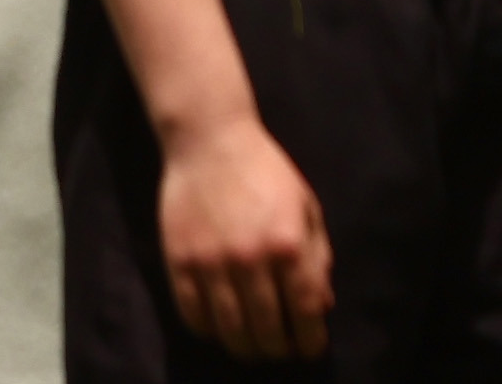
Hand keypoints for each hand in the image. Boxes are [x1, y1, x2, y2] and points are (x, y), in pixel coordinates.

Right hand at [155, 109, 333, 360]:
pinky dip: (207, 331)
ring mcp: (211, 265)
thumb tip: (322, 303)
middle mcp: (251, 260)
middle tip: (282, 355)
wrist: (211, 145)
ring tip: (254, 353)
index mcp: (289, 243)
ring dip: (244, 348)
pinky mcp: (179, 265)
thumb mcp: (306, 207)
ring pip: (228, 327)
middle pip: (266, 325)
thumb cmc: (267, 172)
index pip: (304, 307)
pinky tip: (220, 334)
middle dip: (278, 348)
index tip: (312, 350)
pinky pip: (192, 314)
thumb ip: (317, 255)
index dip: (310, 336)